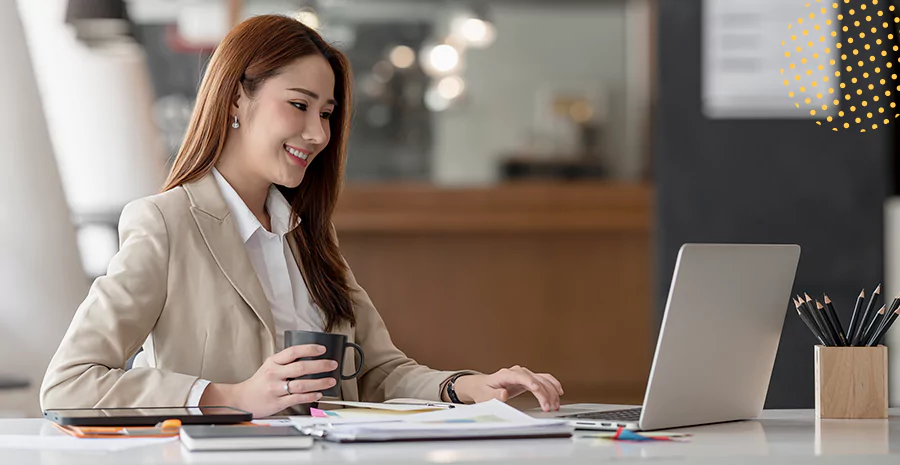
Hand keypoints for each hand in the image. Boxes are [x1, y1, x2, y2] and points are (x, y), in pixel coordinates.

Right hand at [200, 344, 337, 417]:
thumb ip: (286, 362)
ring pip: (301, 384)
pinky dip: (310, 396)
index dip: (309, 349)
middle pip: (300, 367)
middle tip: (332, 364)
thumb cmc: (258, 382)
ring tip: (331, 381)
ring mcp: (275, 389)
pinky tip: (319, 394)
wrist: (241, 399)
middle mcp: (274, 374)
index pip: (293, 352)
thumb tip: (310, 358)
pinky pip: (297, 398)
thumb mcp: (269, 366)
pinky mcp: (277, 402)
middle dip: (320, 365)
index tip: (322, 349)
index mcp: (273, 362)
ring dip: (319, 382)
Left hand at [451, 366, 563, 411]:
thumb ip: (495, 395)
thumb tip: (504, 393)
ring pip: (542, 379)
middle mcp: (517, 372)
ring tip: (555, 404)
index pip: (521, 376)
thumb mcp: (485, 395)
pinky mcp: (528, 379)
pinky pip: (544, 379)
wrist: (482, 385)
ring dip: (551, 391)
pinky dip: (552, 385)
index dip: (530, 382)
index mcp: (506, 374)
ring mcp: (524, 374)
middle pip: (535, 379)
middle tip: (548, 407)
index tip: (537, 389)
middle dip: (544, 393)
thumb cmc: (484, 390)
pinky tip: (559, 391)